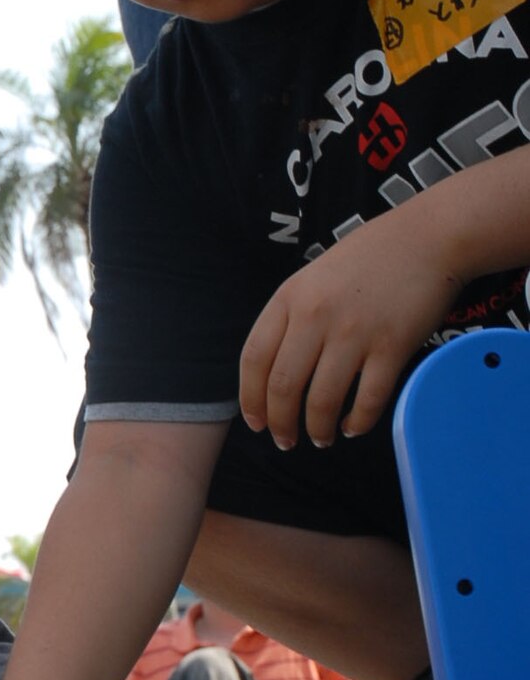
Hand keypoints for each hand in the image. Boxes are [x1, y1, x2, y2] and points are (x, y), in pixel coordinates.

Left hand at [239, 216, 456, 448]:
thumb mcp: (313, 278)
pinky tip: (353, 428)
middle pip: (283, 387)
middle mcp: (315, 316)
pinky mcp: (392, 346)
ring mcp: (354, 332)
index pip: (254, 359)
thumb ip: (292, 316)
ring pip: (322, 399)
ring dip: (317, 429)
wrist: (428, 237)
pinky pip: (368, 398)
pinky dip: (358, 422)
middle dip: (280, 423)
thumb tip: (274, 370)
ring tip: (320, 438)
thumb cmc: (369, 258)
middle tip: (285, 441)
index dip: (250, 399)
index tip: (256, 422)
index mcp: (289, 298)